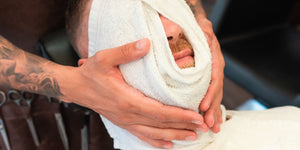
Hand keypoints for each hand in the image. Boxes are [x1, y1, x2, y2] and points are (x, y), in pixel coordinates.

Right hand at [59, 39, 208, 148]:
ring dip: (174, 136)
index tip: (197, 116)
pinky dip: (156, 141)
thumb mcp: (104, 58)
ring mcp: (126, 121)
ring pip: (154, 133)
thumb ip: (126, 51)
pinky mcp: (123, 123)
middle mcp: (128, 115)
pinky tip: (167, 145)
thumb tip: (147, 43)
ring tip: (192, 137)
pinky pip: (142, 135)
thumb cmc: (91, 73)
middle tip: (202, 127)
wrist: (76, 88)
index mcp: (127, 100)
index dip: (179, 115)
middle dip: (183, 126)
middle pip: (161, 125)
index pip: (159, 111)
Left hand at [196, 17, 224, 132]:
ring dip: (215, 113)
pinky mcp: (209, 81)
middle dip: (213, 109)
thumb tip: (207, 34)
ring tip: (213, 128)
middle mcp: (216, 70)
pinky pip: (213, 96)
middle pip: (216, 92)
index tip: (202, 106)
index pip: (213, 79)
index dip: (209, 94)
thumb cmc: (199, 30)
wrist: (201, 30)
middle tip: (209, 124)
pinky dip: (213, 109)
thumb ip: (205, 31)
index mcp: (215, 61)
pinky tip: (214, 121)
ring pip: (216, 97)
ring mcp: (213, 77)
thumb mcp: (202, 28)